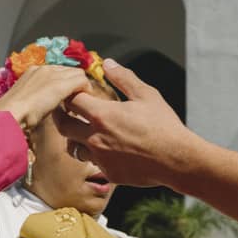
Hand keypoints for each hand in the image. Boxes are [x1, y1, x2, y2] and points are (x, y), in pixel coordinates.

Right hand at [0, 65, 90, 130]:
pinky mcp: (60, 84)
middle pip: (69, 70)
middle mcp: (44, 69)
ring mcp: (52, 75)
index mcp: (33, 71)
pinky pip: (82, 82)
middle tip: (75, 102)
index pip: (58, 71)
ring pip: (78, 74)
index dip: (64, 83)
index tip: (66, 98)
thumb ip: (34, 99)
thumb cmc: (12, 114)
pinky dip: (85, 92)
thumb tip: (41, 106)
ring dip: (81, 88)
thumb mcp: (23, 102)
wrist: (9, 115)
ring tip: (78, 105)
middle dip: (75, 84)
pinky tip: (81, 105)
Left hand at [53, 59, 198, 187]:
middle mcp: (95, 137)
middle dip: (61, 115)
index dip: (70, 94)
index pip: (72, 100)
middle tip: (64, 110)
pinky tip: (104, 148)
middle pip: (63, 125)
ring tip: (81, 131)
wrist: (176, 160)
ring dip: (74, 138)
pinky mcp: (109, 172)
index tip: (75, 92)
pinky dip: (93, 154)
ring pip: (73, 147)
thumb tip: (107, 64)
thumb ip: (123, 78)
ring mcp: (100, 157)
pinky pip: (92, 162)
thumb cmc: (163, 125)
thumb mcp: (146, 95)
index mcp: (102, 115)